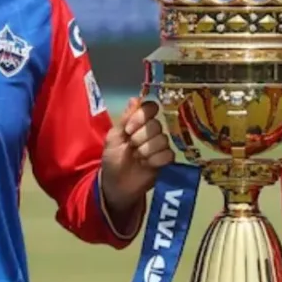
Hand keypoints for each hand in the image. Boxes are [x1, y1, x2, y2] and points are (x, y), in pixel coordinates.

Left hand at [101, 97, 173, 213]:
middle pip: (156, 125)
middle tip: (131, 147)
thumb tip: (135, 98)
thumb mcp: (114, 136)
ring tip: (138, 158)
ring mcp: (161, 145)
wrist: (116, 184)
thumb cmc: (113, 158)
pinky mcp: (166, 160)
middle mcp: (152, 131)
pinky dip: (155, 160)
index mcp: (139, 122)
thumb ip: (126, 118)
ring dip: (146, 150)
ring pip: (162, 140)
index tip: (129, 129)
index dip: (142, 116)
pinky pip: (168, 154)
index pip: (150, 108)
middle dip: (140, 138)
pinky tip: (146, 165)